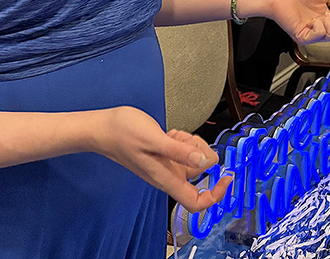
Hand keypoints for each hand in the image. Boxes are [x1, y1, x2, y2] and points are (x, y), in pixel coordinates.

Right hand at [93, 106, 230, 212]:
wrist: (104, 129)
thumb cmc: (123, 134)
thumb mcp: (155, 139)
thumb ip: (180, 151)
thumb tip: (204, 162)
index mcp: (166, 178)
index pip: (196, 202)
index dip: (215, 194)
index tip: (226, 178)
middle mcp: (168, 175)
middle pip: (201, 170)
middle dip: (200, 151)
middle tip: (185, 139)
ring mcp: (167, 165)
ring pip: (194, 156)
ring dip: (189, 142)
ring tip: (172, 135)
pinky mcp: (164, 154)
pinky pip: (184, 148)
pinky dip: (182, 139)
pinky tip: (168, 134)